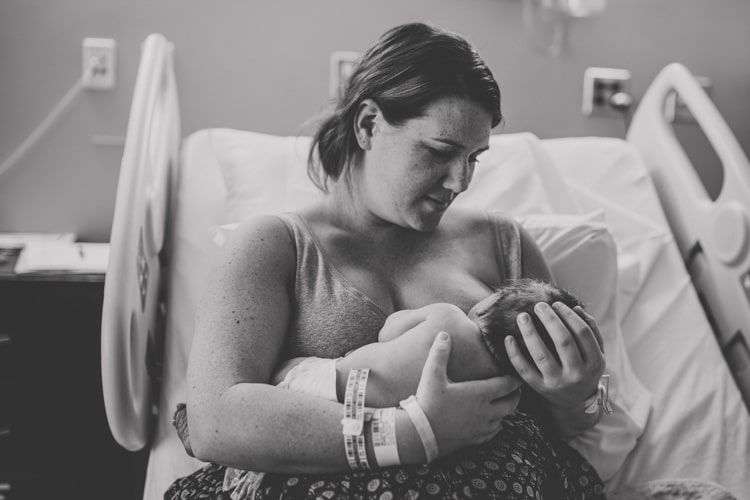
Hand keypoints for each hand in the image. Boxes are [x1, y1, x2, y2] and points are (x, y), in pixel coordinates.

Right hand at [415, 331, 521, 456]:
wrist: (420, 435)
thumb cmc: (428, 403)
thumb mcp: (432, 375)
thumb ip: (439, 353)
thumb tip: (444, 334)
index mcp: (479, 393)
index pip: (507, 385)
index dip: (515, 379)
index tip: (518, 374)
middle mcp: (486, 411)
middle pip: (511, 403)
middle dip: (516, 394)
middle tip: (516, 388)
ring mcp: (482, 427)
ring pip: (503, 418)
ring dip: (506, 410)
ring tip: (503, 402)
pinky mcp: (475, 439)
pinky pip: (493, 432)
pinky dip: (496, 425)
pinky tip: (492, 422)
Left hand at [505, 303, 604, 409]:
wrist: (575, 402)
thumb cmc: (585, 369)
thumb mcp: (596, 353)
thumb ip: (592, 331)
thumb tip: (577, 308)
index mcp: (594, 363)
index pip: (582, 333)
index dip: (569, 315)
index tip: (557, 304)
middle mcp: (576, 374)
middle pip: (563, 341)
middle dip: (550, 320)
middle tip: (539, 306)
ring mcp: (557, 382)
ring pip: (541, 354)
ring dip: (530, 333)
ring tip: (522, 317)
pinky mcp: (540, 388)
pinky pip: (524, 370)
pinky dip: (514, 354)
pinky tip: (508, 338)